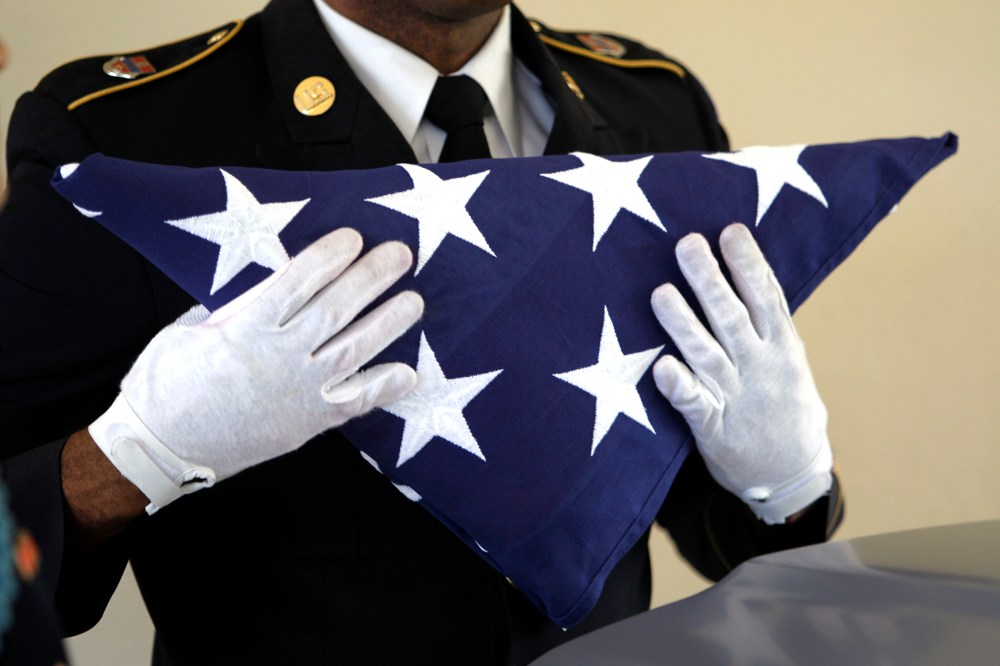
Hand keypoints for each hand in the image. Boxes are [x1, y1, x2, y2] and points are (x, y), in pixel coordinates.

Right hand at [90, 228, 423, 512]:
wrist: (160, 448)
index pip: (298, 283)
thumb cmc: (165, 383)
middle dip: (371, 278)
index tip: (353, 237)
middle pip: (335, 310)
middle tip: (401, 254)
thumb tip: (272, 282)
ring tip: (414, 301)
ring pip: (354, 351)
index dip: (329, 257)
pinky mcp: (307, 424)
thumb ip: (234, 305)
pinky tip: (408, 373)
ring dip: (388, 324)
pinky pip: (352, 404)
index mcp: (245, 328)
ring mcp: (298, 393)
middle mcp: (279, 358)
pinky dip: (382, 389)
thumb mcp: (189, 328)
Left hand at [650, 223, 832, 523]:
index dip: (749, 264)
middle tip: (687, 243)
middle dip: (710, 280)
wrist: (793, 476)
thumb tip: (747, 271)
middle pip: (733, 317)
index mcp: (782, 348)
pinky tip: (662, 368)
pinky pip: (694, 405)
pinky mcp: (713, 428)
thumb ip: (767, 323)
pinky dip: (680, 386)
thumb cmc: (784, 407)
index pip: (766, 298)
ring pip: (707, 354)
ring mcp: (737, 398)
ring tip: (661, 292)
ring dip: (683, 324)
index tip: (730, 231)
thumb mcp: (790, 361)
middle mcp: (760, 368)